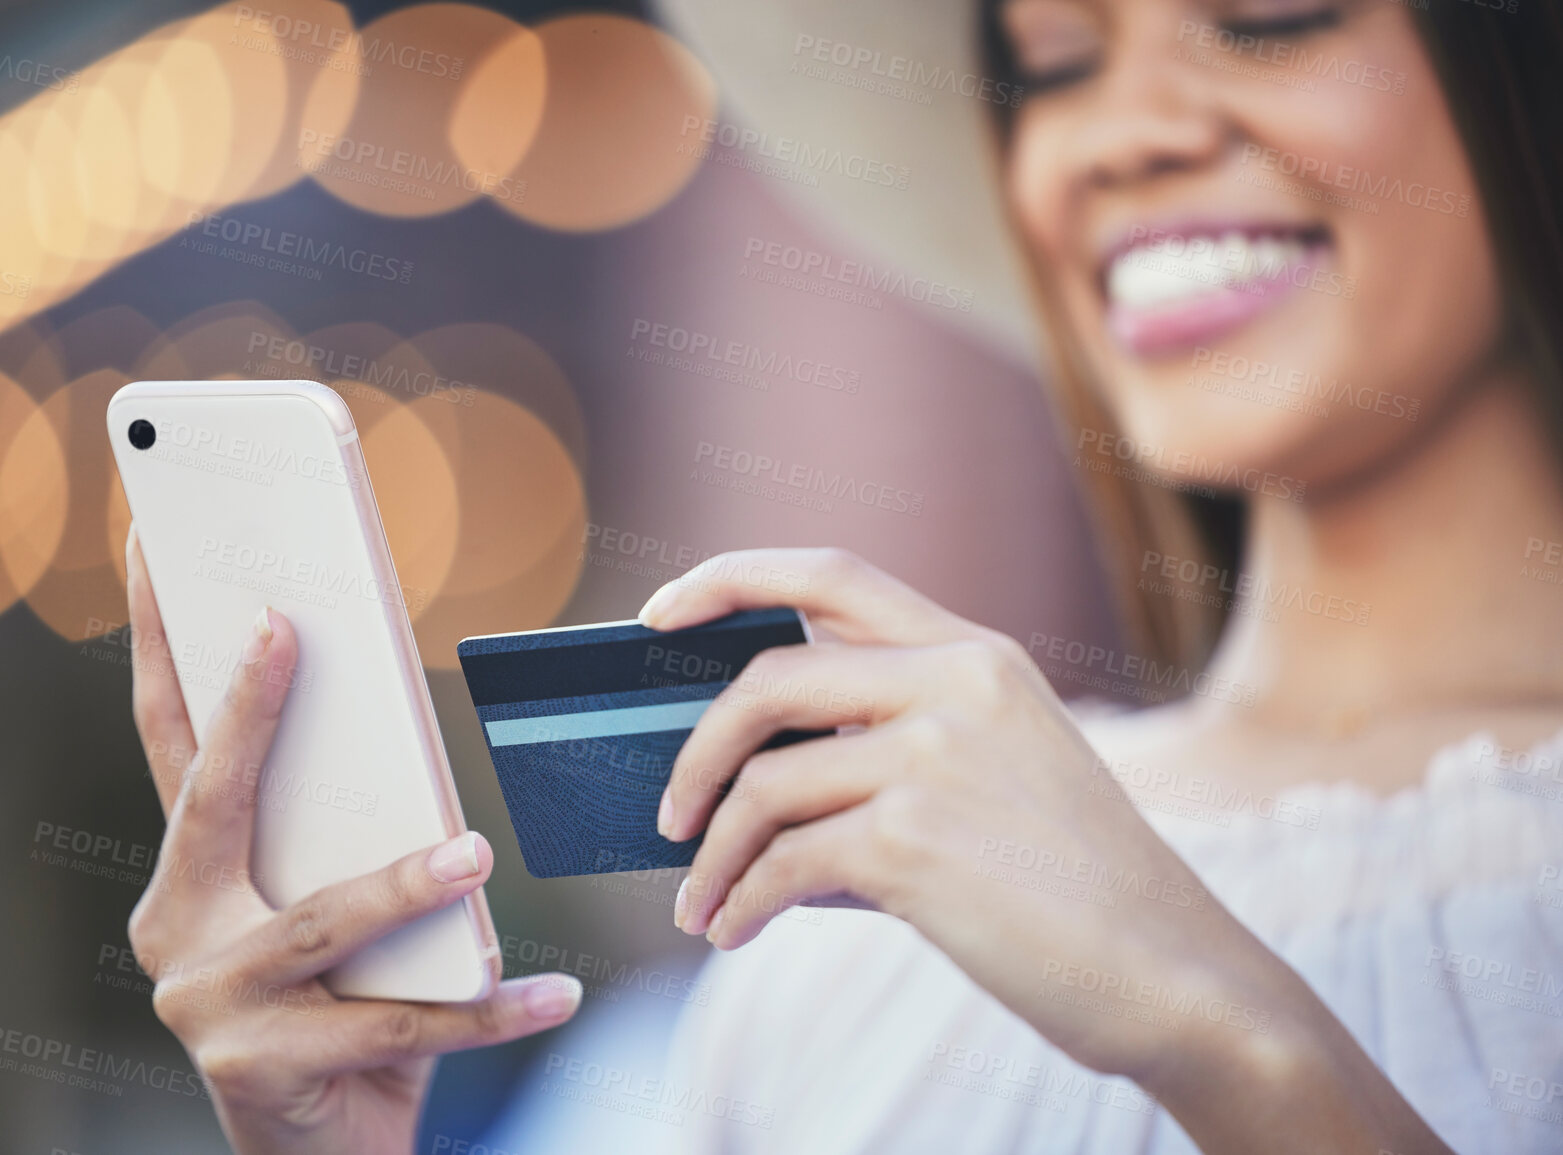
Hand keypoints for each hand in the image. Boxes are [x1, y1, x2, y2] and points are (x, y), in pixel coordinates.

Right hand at [124, 527, 580, 1154]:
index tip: (158, 550)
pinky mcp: (260, 1068)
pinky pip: (399, 1027)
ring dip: (404, 882)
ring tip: (476, 853)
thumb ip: (344, 836)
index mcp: (189, 877)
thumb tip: (407, 742)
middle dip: (249, 709)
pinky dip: (487, 1010)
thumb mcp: (333, 913)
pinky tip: (556, 993)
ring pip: (322, 920)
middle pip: (214, 801)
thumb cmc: (339, 1009)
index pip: (169, 742)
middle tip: (290, 626)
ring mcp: (209, 1003)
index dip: (164, 645)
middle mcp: (177, 930)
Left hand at [649, 549, 1225, 1074]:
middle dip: (695, 753)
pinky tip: (734, 931)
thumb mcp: (997, 775)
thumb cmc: (1073, 888)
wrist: (1176, 974)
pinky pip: (781, 862)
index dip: (729, 579)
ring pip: (762, 785)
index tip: (657, 614)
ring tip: (701, 905)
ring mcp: (935, 755)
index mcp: (977, 653)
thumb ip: (887, 754)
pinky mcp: (913, 840)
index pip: (829, 574)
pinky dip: (741, 901)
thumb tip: (744, 790)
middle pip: (767, 682)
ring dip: (714, 856)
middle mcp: (956, 682)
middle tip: (671, 816)